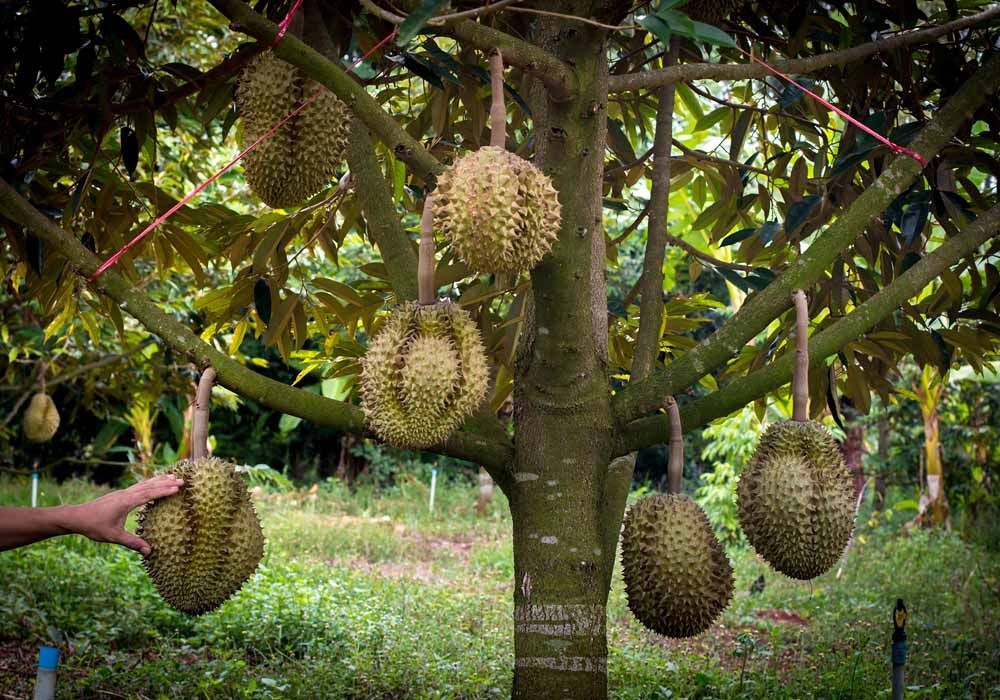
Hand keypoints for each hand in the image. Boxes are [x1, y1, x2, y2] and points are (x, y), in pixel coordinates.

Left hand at [62, 475, 183, 554]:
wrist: (76, 516)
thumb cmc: (94, 526)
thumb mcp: (114, 536)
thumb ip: (132, 543)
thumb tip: (149, 551)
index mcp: (126, 502)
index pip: (149, 494)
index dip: (164, 491)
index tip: (178, 487)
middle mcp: (125, 494)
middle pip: (149, 485)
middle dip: (166, 482)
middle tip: (182, 480)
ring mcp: (122, 492)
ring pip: (144, 483)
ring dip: (158, 480)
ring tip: (172, 476)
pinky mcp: (119, 494)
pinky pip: (138, 485)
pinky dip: (149, 482)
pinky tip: (153, 483)